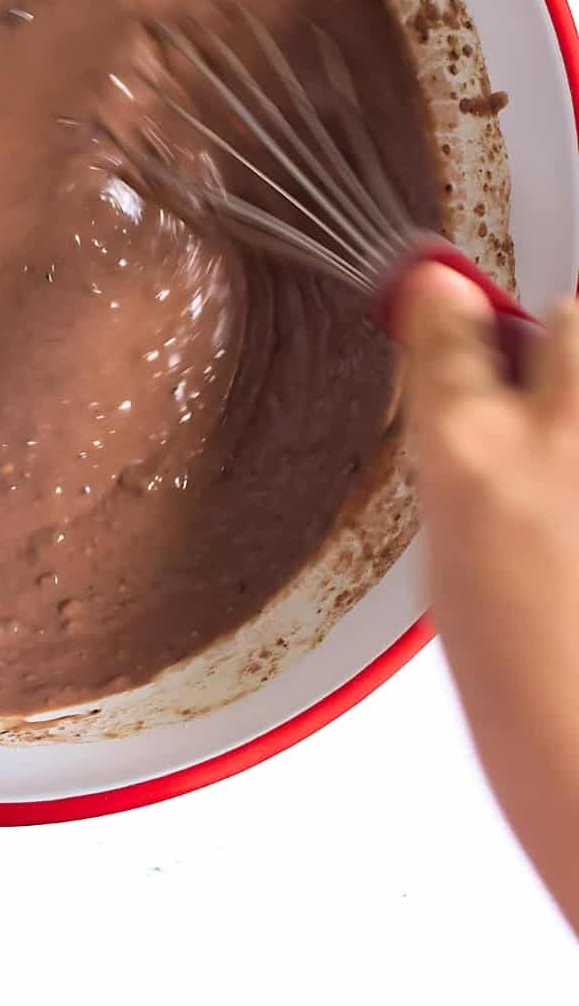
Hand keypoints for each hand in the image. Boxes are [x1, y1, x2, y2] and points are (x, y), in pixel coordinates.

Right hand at [400, 262, 578, 931]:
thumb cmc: (533, 711)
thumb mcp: (450, 574)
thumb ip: (460, 468)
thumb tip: (464, 412)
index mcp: (468, 456)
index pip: (446, 313)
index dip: (443, 302)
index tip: (439, 294)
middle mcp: (557, 432)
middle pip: (563, 317)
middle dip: (553, 352)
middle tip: (549, 413)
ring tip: (572, 465)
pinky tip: (575, 524)